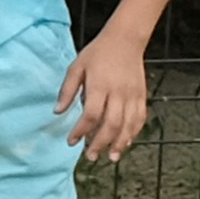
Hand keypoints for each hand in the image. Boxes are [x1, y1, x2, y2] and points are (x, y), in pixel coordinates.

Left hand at [65, 31, 150, 159]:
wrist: (125, 40)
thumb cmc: (97, 54)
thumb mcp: (76, 67)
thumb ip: (67, 90)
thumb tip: (57, 112)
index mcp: (100, 85)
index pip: (91, 115)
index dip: (81, 131)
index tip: (71, 141)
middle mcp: (119, 92)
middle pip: (111, 124)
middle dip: (100, 143)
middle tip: (90, 157)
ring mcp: (133, 95)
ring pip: (128, 125)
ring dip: (119, 143)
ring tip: (110, 158)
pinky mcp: (142, 96)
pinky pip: (139, 118)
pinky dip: (133, 133)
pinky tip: (125, 143)